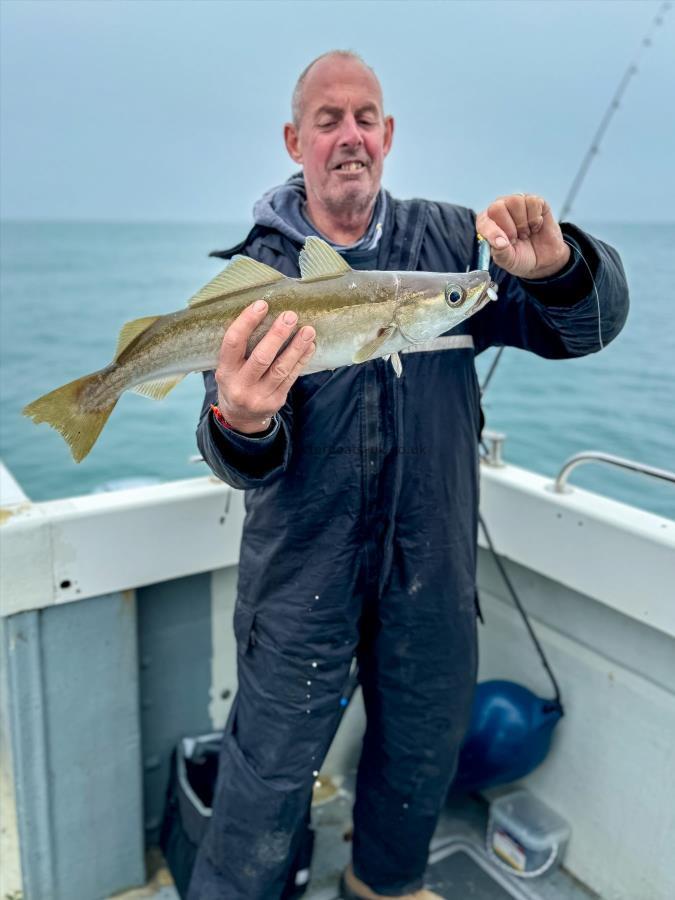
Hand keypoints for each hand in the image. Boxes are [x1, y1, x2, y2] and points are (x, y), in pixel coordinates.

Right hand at [215, 300, 315, 434]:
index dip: (247, 322)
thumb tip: (263, 313)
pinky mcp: (276, 401)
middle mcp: (240, 385)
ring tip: (308, 330)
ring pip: (281, 369)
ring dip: (296, 348)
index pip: (233, 343)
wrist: (240, 418)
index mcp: (225, 371)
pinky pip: (291, 378)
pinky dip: (301, 360)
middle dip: (277, 335)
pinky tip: (309, 346)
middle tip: (290, 316)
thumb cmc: (235, 381)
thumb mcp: (228, 367)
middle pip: (261, 357)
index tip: (262, 304)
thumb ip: (240, 348)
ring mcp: (259, 396)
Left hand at [476, 194, 569, 278]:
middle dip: (510, 227)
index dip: (492, 232)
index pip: (483, 221)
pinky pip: (534, 202)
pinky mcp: (534, 201)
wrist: (543, 258)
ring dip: (524, 223)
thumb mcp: (509, 261)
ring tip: (526, 233)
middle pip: (497, 207)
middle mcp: (499, 209)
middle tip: (516, 239)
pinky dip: (536, 218)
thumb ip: (502, 254)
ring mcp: (517, 202)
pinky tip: (535, 227)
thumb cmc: (521, 257)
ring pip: (516, 201)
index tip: (504, 244)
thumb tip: (500, 243)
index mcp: (486, 224)